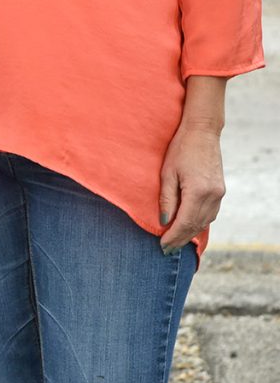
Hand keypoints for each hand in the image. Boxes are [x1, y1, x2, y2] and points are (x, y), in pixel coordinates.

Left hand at [157, 120, 224, 252]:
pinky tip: (189, 227)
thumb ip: (167, 199)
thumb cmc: (180, 149)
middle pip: (196, 226)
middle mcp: (213, 196)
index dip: (173, 236)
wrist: (202, 133)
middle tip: (166, 250)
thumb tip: (164, 221)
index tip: (162, 246)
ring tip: (175, 242)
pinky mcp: (220, 191)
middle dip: (181, 239)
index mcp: (198, 191)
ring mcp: (219, 194)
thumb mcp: (167, 173)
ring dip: (190, 234)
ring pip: (205, 222)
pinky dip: (199, 223)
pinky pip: (210, 214)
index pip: (184, 222)